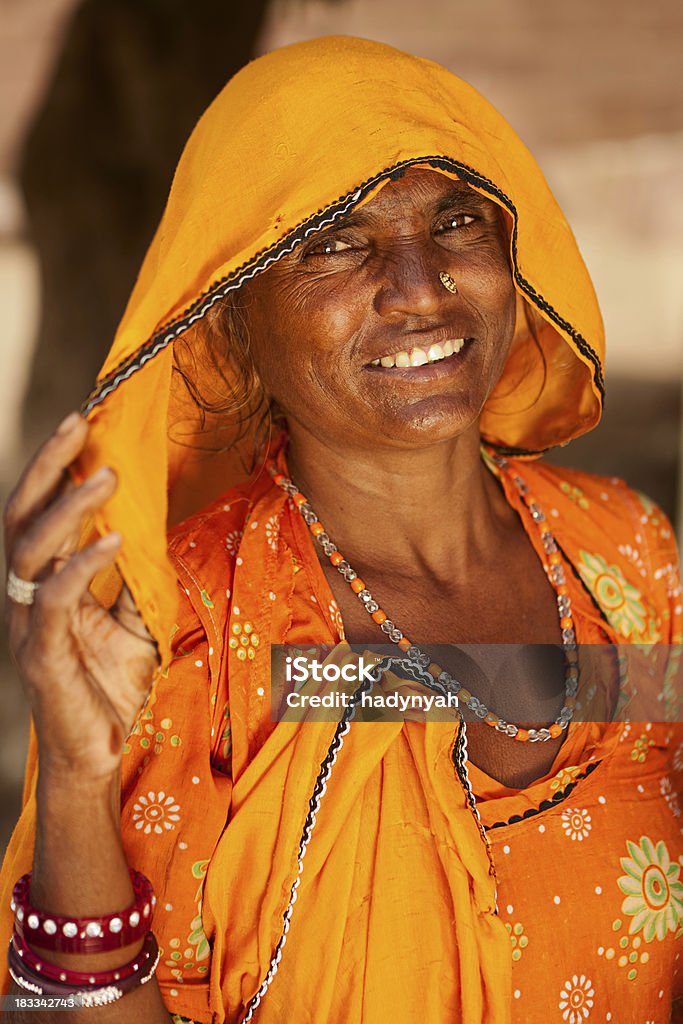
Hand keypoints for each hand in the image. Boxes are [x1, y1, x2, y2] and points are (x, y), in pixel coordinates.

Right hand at [4, 413, 158, 780]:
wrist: (99, 750)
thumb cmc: (113, 681)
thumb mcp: (135, 617)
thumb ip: (135, 574)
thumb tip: (151, 525)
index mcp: (45, 580)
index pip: (40, 511)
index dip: (55, 467)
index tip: (84, 423)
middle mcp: (28, 593)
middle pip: (21, 515)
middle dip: (48, 465)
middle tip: (80, 424)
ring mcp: (29, 622)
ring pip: (31, 547)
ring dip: (69, 506)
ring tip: (107, 475)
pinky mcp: (41, 653)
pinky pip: (54, 598)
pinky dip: (82, 565)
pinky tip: (113, 543)